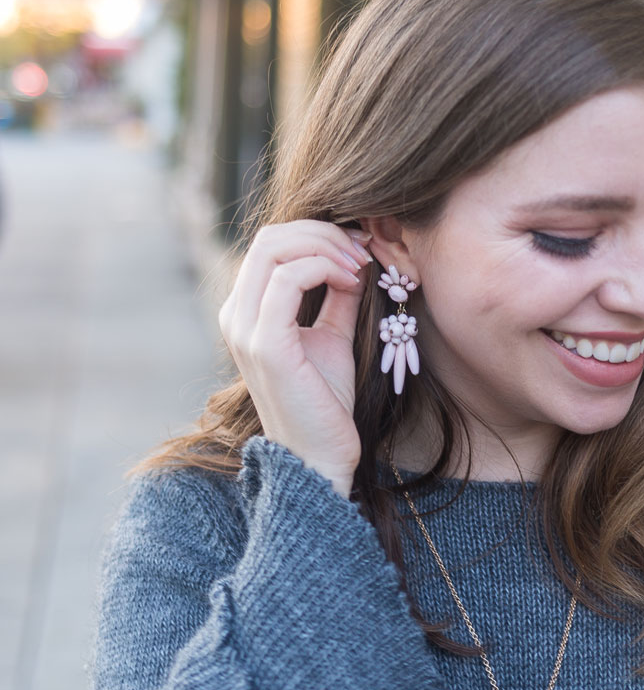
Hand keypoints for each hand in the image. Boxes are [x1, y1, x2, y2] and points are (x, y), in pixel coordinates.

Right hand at [218, 219, 373, 493]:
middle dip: (322, 233)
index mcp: (246, 312)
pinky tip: (352, 281)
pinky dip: (325, 267)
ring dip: (326, 246)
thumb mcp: (333, 337)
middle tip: (362, 250)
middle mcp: (236, 316)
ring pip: (275, 248)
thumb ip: (336, 296)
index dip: (317, 234)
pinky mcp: (265, 345)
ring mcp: (245, 329)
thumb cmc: (325, 402)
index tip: (359, 248)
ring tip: (361, 265)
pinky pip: (289, 279)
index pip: (271, 244)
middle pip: (270, 238)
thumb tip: (352, 258)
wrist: (320, 457)